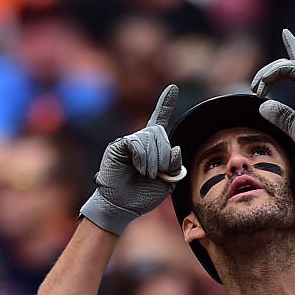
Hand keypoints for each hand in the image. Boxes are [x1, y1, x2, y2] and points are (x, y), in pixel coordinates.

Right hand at [79, 85, 183, 235]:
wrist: (123, 206)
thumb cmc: (143, 196)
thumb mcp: (167, 183)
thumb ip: (174, 166)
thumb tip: (176, 148)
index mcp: (153, 148)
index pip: (160, 120)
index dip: (165, 103)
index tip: (173, 88)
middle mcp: (141, 141)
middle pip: (160, 133)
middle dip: (164, 155)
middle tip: (157, 173)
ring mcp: (129, 142)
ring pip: (149, 137)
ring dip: (153, 159)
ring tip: (146, 174)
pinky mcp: (118, 146)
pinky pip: (136, 142)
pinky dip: (142, 157)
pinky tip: (138, 168)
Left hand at [250, 29, 294, 165]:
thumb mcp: (291, 125)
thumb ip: (278, 115)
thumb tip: (263, 106)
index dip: (293, 46)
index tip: (286, 33)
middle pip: (285, 64)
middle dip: (267, 72)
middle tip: (255, 87)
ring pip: (284, 64)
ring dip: (266, 74)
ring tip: (257, 89)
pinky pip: (287, 68)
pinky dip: (273, 73)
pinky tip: (264, 83)